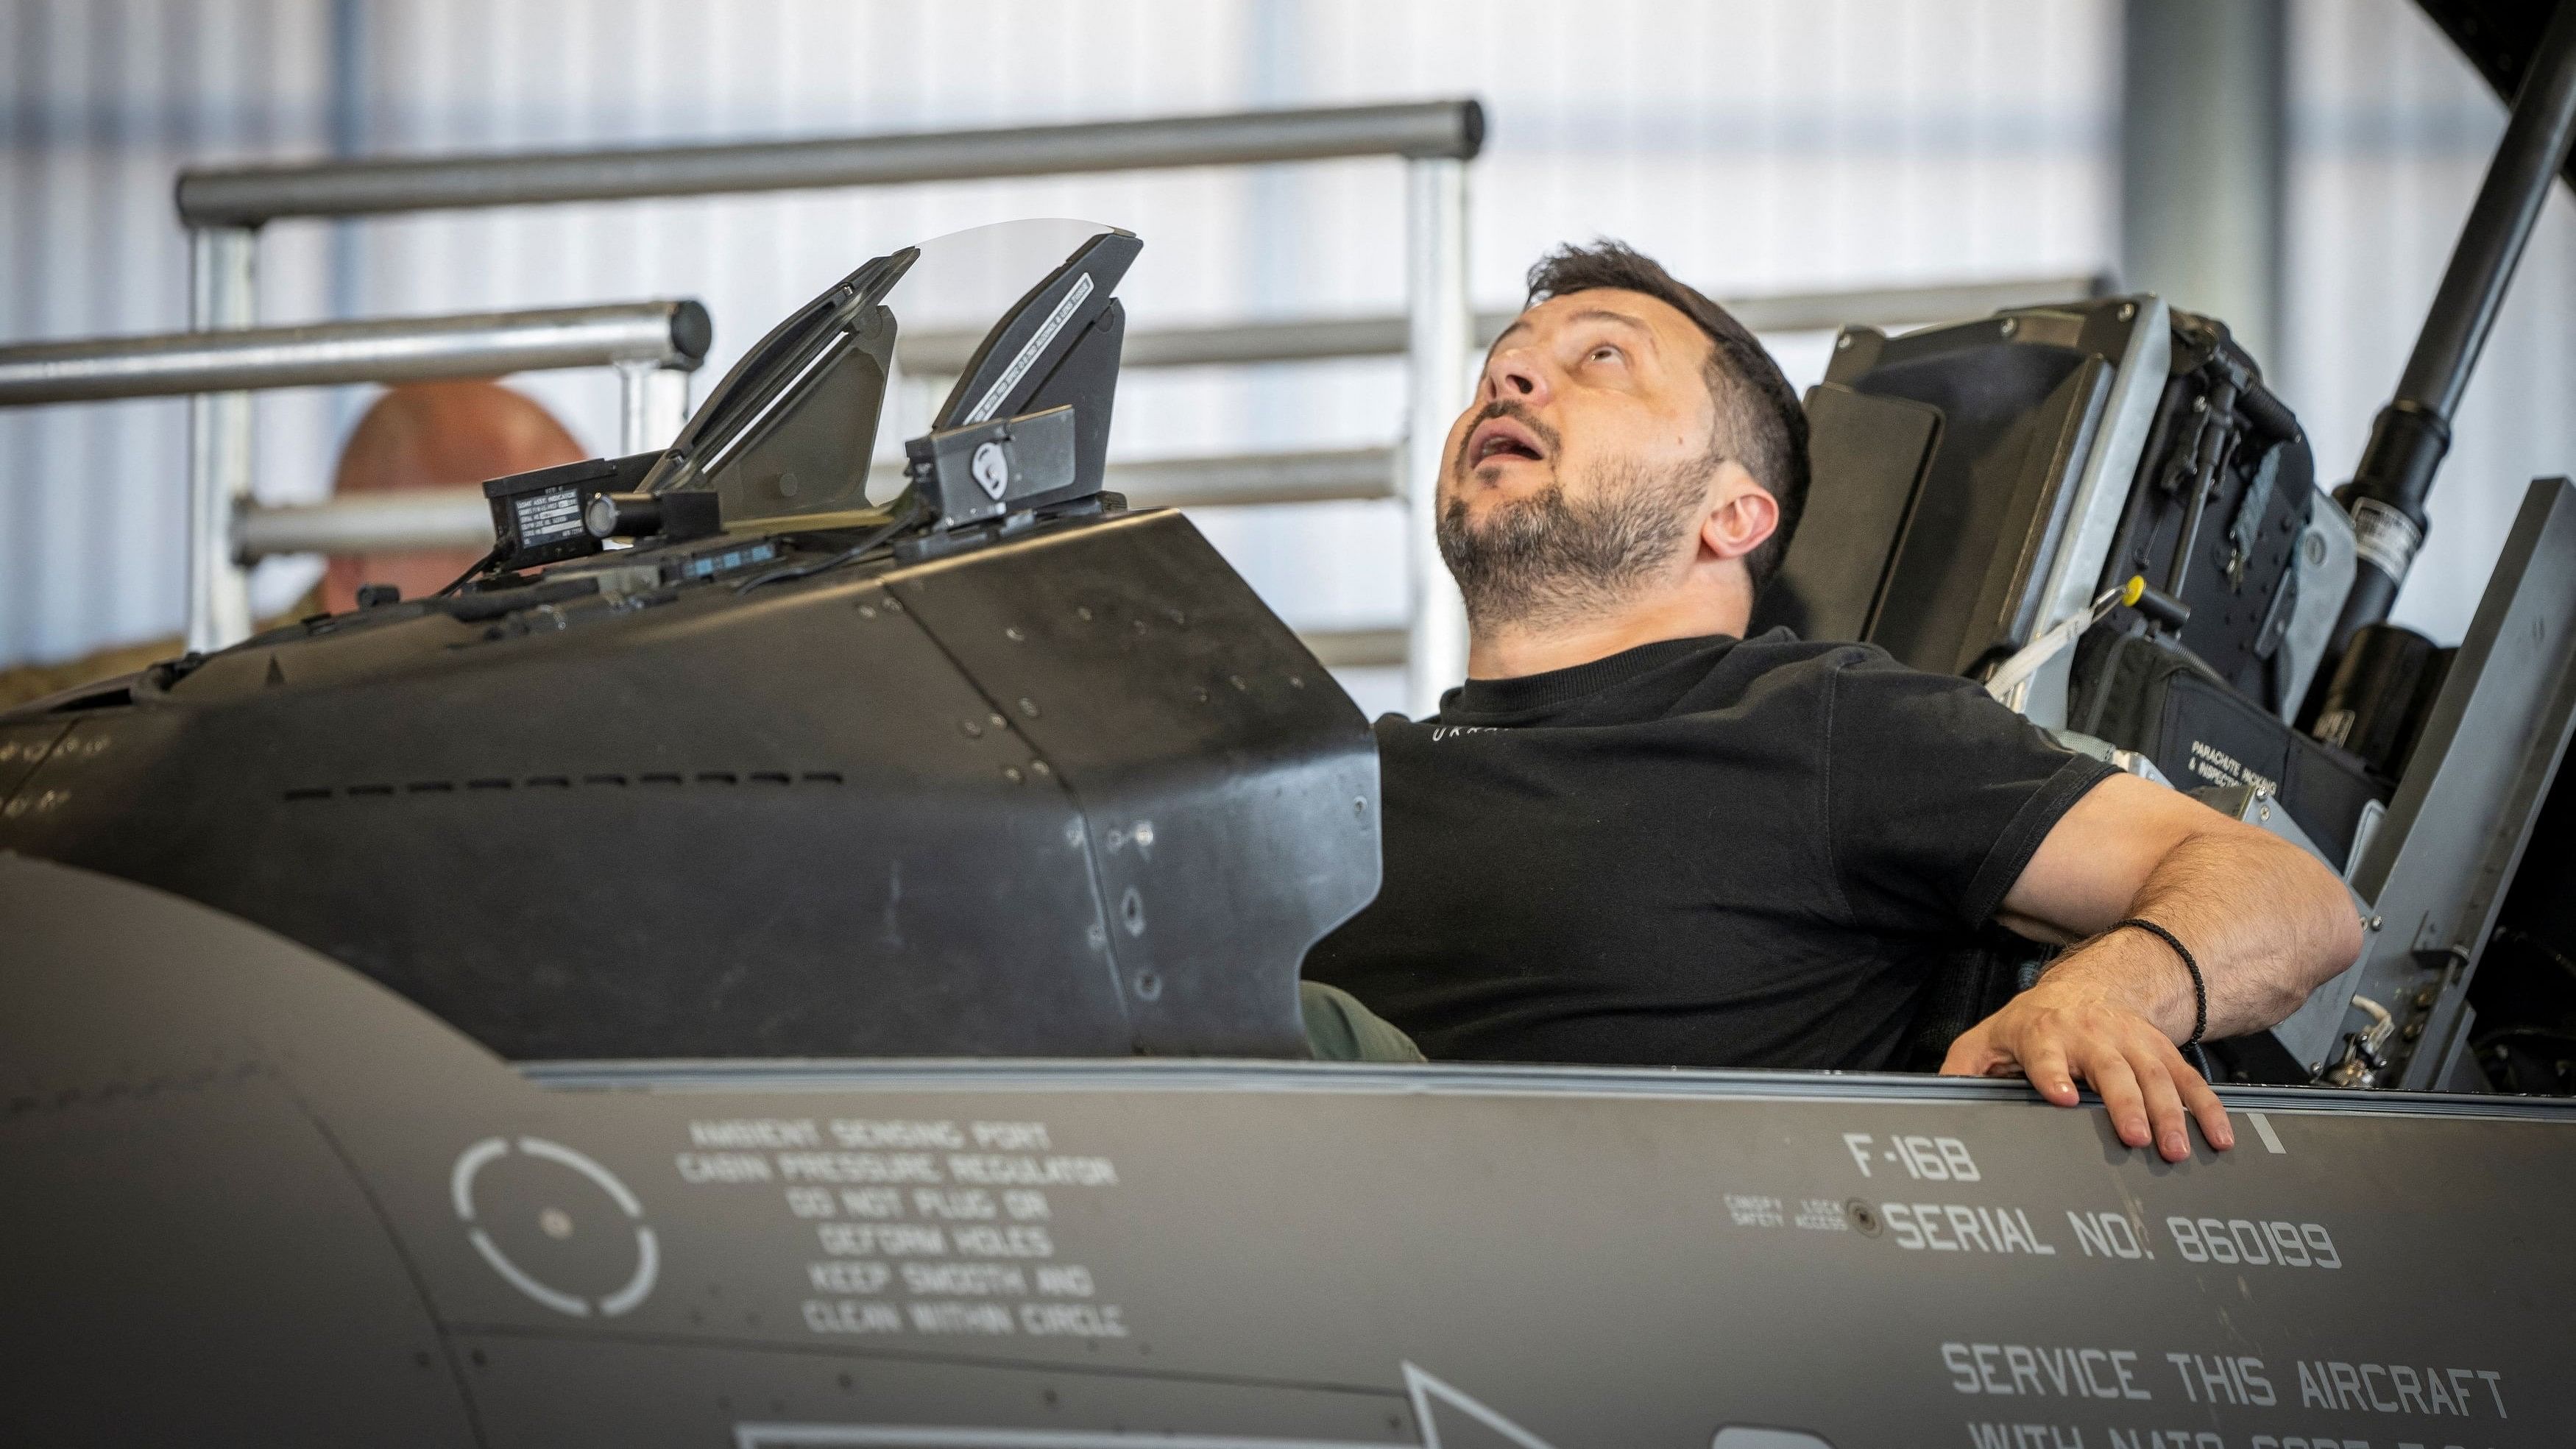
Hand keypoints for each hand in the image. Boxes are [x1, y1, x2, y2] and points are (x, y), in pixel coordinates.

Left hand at [1940, 958, 2232, 1162]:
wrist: (2088, 987)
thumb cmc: (2032, 1024)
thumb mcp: (1988, 1040)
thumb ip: (1963, 1071)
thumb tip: (1936, 1101)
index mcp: (2042, 1033)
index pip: (2045, 1055)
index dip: (2052, 1073)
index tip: (2062, 1096)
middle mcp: (2089, 1035)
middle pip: (2110, 1069)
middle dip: (2124, 1103)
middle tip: (2133, 1137)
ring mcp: (2130, 1041)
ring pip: (2154, 1076)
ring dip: (2169, 1113)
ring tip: (2175, 1149)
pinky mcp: (2160, 1051)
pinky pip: (2188, 1080)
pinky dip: (2206, 1109)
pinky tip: (2218, 1137)